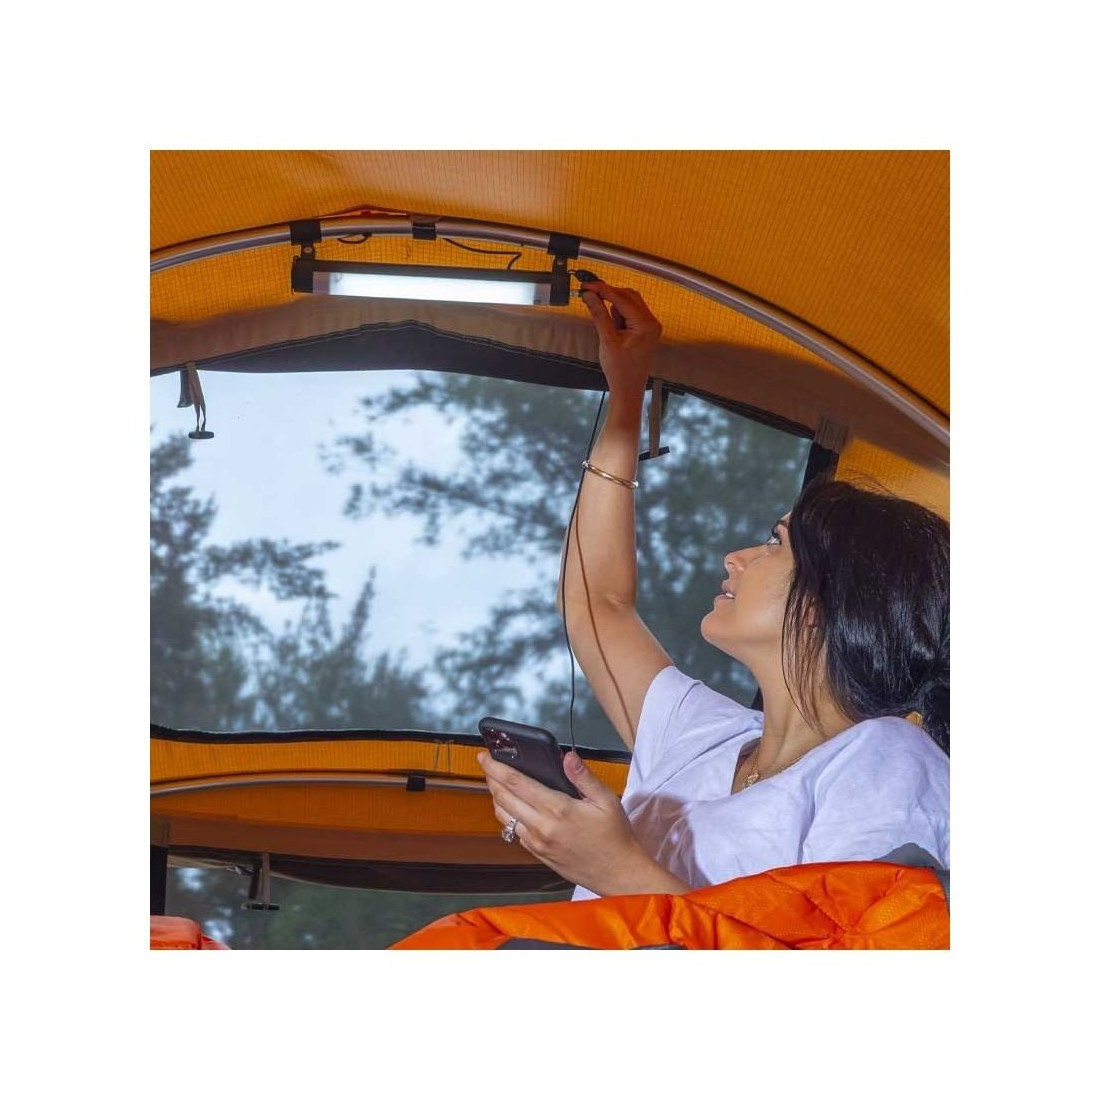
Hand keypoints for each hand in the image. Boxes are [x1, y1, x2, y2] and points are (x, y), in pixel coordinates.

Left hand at [477, 749, 683, 895]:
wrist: (618, 875)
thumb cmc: (615, 837)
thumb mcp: (606, 800)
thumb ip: (583, 777)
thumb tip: (567, 757)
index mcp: (558, 810)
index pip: (516, 783)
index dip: (496, 767)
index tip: (485, 756)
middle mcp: (542, 827)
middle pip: (503, 797)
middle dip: (491, 777)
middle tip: (487, 763)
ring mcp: (537, 843)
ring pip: (503, 816)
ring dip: (496, 796)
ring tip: (498, 781)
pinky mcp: (538, 854)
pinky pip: (514, 831)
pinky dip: (507, 815)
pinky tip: (513, 805)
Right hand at [579, 281, 662, 394]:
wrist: (628, 389)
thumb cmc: (620, 370)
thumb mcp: (607, 340)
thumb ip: (599, 314)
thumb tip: (589, 295)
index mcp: (645, 324)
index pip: (622, 298)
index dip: (602, 289)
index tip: (586, 284)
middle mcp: (652, 322)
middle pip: (628, 296)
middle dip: (609, 295)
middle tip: (589, 294)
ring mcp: (650, 326)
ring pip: (630, 303)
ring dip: (614, 307)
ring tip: (607, 328)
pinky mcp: (645, 330)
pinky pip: (631, 314)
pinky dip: (619, 316)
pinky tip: (613, 330)